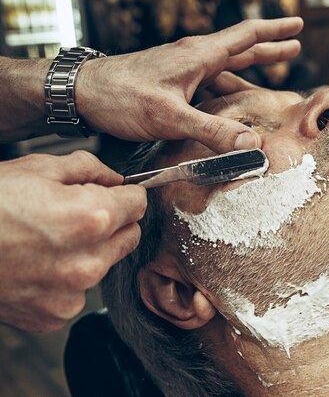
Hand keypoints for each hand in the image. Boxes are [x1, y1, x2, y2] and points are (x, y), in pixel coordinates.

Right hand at [0, 151, 145, 331]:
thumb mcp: (36, 168)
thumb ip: (89, 168)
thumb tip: (115, 178)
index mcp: (91, 218)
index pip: (139, 204)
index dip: (126, 195)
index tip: (116, 194)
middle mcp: (88, 261)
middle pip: (129, 236)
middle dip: (113, 223)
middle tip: (77, 215)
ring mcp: (72, 292)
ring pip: (105, 264)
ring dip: (89, 252)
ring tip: (47, 240)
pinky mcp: (55, 314)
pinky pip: (78, 291)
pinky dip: (65, 279)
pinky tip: (37, 264)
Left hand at [76, 17, 303, 152]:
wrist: (80, 92)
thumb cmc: (120, 96)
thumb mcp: (169, 116)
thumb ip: (211, 131)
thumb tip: (251, 144)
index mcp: (198, 56)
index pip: (246, 36)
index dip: (275, 32)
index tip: (298, 27)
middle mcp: (192, 57)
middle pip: (240, 48)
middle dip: (269, 48)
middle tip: (294, 46)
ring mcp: (181, 69)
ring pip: (224, 67)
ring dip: (248, 71)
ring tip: (267, 80)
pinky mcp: (170, 82)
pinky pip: (207, 83)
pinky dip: (225, 90)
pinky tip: (227, 103)